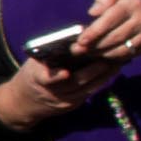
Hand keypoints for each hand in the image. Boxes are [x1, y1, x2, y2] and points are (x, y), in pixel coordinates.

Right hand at [0, 47, 124, 128]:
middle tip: (107, 59)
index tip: (67, 72)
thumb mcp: (35, 61)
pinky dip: (101, 82)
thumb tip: (78, 35)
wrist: (24, 101)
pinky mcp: (71, 105)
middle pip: (73, 83)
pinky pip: (89, 93)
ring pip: (86, 89)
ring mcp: (62, 100)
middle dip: (92, 71)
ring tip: (116, 64)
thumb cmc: (33, 72)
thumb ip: (52, 52)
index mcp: (36, 77)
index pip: (46, 77)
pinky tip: (111, 73)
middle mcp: (50, 91)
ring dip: (103, 77)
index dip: (56, 75)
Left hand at [75, 0, 140, 59]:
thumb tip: (93, 12)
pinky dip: (115, 57)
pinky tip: (103, 55)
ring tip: (87, 54)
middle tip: (77, 50)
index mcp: (133, 2)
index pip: (110, 20)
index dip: (94, 32)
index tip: (80, 40)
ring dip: (102, 54)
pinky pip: (131, 54)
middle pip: (114, 37)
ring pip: (122, 49)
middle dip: (94, 46)